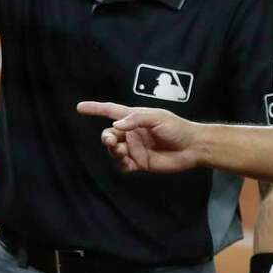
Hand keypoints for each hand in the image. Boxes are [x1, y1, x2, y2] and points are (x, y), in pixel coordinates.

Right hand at [76, 101, 199, 173]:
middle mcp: (131, 133)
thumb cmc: (177, 128)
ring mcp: (134, 148)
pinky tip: (126, 160)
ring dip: (113, 150)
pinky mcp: (139, 163)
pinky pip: (123, 165)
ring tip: (120, 150)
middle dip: (106, 137)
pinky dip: (120, 163)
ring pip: (114, 150)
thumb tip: (115, 125)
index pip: (111, 111)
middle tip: (111, 140)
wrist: (192, 147)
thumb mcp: (157, 117)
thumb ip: (135, 120)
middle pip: (109, 134)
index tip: (80, 107)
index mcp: (134, 118)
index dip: (96, 109)